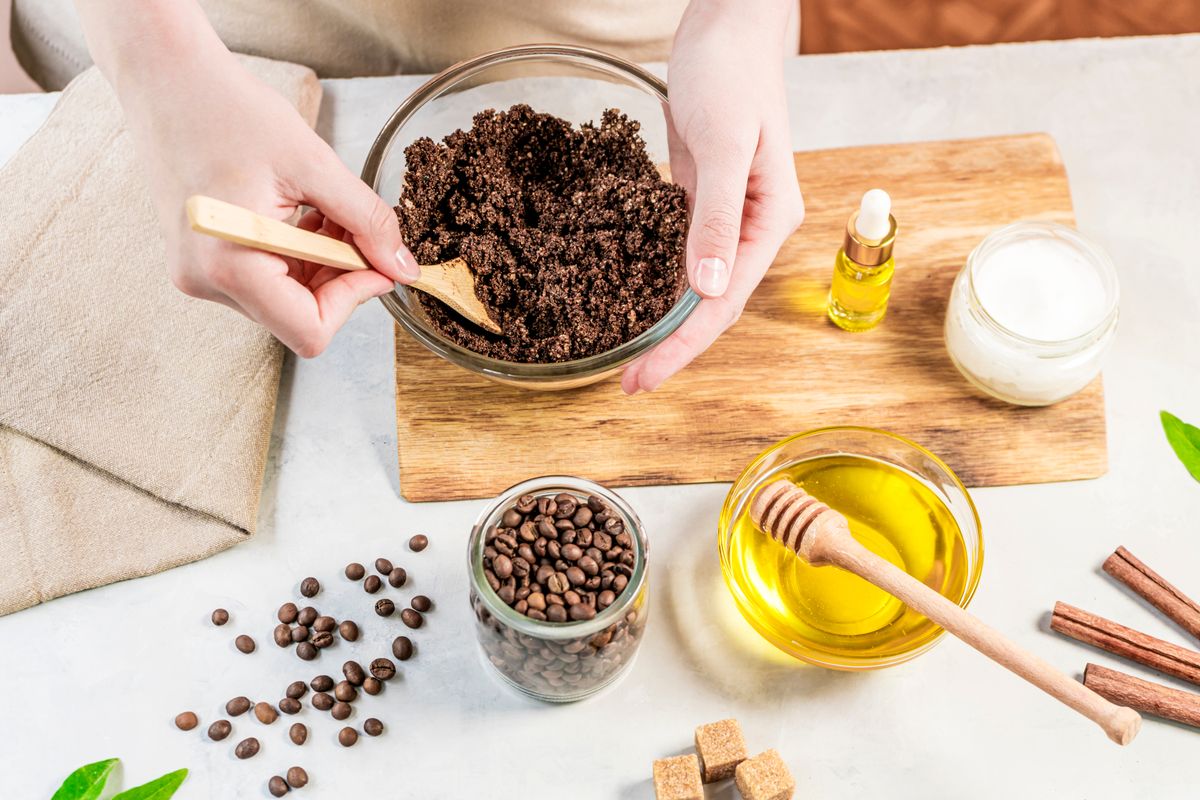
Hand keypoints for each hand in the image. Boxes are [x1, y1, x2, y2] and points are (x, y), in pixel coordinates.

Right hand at [79, 1, 416, 356]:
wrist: (166, 78)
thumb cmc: (227, 109)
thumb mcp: (315, 165)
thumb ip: (367, 221)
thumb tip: (403, 268)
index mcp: (229, 266)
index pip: (310, 330)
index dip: (355, 298)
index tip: (377, 260)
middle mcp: (205, 282)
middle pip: (299, 317)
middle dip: (340, 275)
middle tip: (357, 225)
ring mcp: (198, 274)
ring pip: (285, 299)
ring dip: (321, 263)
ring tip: (327, 210)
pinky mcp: (200, 260)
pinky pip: (264, 278)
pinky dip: (296, 255)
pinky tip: (302, 213)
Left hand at [621, 0, 803, 392]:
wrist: (726, 26)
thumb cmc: (732, 74)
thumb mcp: (722, 144)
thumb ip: (714, 216)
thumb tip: (706, 288)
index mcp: (769, 221)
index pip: (724, 303)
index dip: (683, 346)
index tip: (644, 379)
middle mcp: (752, 228)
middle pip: (713, 306)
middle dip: (672, 347)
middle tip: (627, 384)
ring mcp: (727, 217)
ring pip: (696, 287)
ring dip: (665, 323)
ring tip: (629, 359)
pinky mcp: (700, 201)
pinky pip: (678, 254)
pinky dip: (657, 283)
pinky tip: (631, 301)